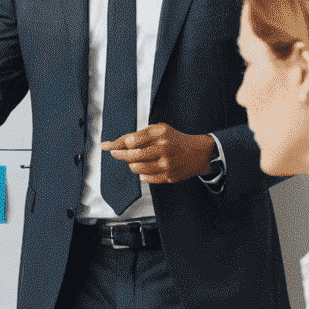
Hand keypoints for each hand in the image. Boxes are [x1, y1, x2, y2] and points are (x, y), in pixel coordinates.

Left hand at [100, 124, 216, 184]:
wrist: (198, 152)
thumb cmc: (174, 140)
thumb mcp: (158, 130)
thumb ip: (137, 136)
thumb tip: (114, 144)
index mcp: (161, 133)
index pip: (132, 140)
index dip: (118, 144)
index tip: (109, 146)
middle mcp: (164, 148)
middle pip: (132, 155)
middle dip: (120, 155)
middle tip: (115, 153)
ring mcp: (167, 164)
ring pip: (137, 168)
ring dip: (131, 164)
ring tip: (134, 160)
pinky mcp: (169, 176)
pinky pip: (146, 178)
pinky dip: (142, 173)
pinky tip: (146, 167)